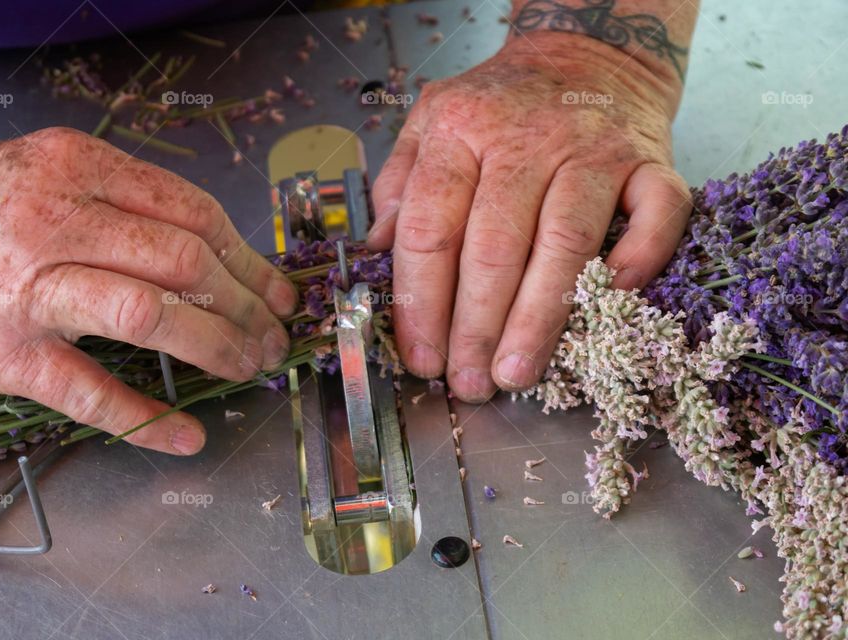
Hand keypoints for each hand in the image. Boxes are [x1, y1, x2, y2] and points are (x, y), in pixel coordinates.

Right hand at [0, 127, 296, 453]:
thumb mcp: (48, 171)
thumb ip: (123, 200)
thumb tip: (210, 251)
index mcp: (78, 167)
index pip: (193, 214)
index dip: (249, 257)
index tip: (277, 288)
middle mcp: (58, 220)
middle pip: (186, 262)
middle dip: (247, 304)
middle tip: (272, 335)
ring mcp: (31, 290)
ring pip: (151, 315)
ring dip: (217, 346)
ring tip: (249, 366)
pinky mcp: (6, 353)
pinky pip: (91, 391)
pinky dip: (148, 418)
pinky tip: (187, 435)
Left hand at [367, 35, 691, 401]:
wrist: (589, 54)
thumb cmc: (502, 104)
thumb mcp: (432, 122)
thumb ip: (400, 184)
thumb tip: (377, 254)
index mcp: (462, 132)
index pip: (429, 230)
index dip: (421, 304)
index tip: (421, 357)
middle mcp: (528, 140)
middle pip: (494, 248)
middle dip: (476, 328)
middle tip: (468, 382)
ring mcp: (595, 151)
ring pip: (565, 245)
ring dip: (539, 320)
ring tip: (517, 373)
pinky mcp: (652, 162)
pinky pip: (656, 215)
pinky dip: (638, 262)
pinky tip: (611, 306)